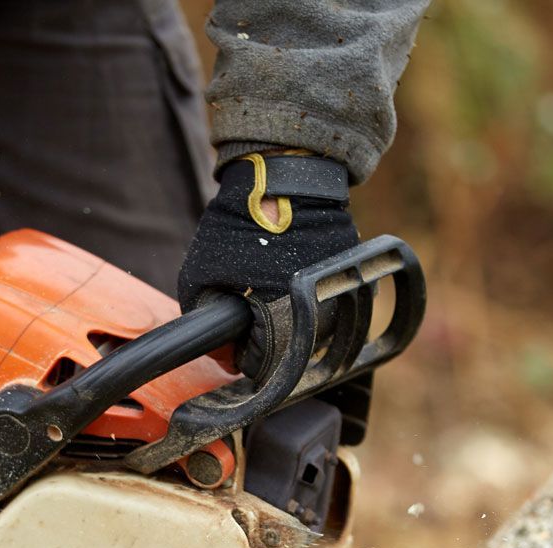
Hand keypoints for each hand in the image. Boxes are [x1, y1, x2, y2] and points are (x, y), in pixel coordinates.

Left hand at [176, 151, 357, 378]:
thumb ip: (203, 318)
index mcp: (283, 327)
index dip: (241, 353)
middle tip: (248, 297)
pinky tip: (288, 264)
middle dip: (266, 334)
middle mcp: (321, 321)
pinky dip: (307, 290)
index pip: (262, 368)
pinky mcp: (352, 275)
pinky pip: (327, 299)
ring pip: (310, 328)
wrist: (286, 174)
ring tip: (268, 276)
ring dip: (289, 313)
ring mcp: (342, 297)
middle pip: (290, 351)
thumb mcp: (199, 275)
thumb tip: (218, 350)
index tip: (233, 330)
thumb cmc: (240, 224)